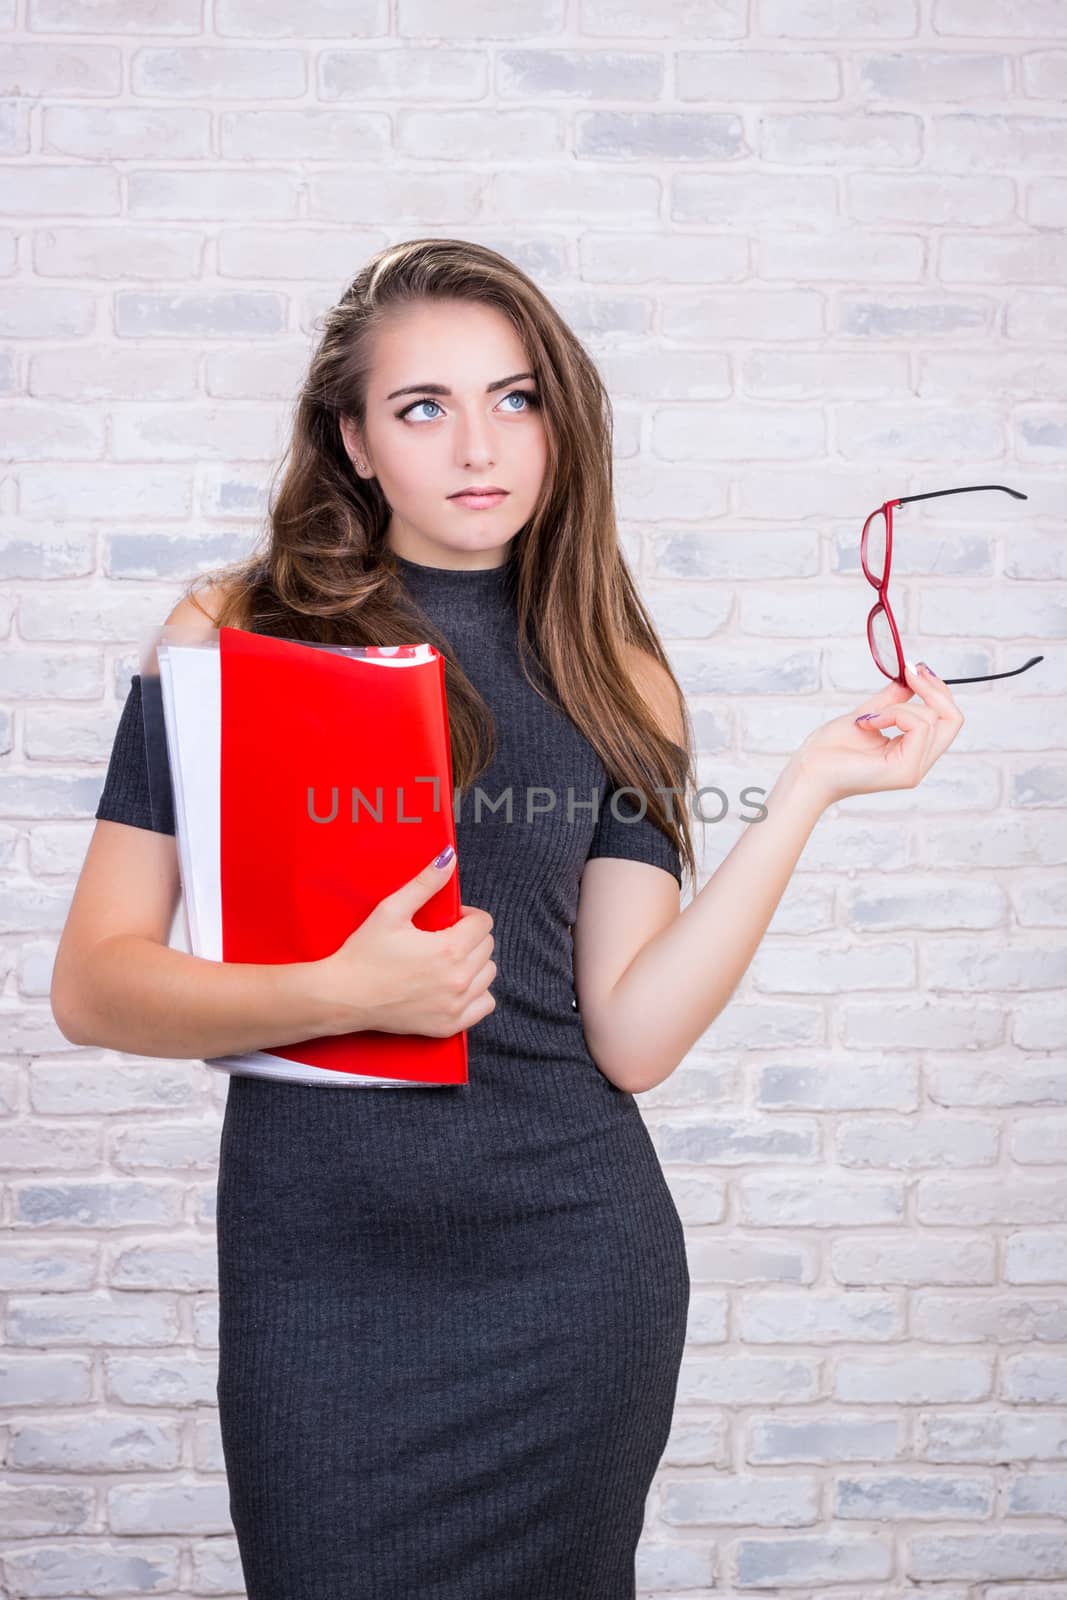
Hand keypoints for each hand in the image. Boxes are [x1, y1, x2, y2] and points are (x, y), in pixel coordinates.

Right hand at [317, 849, 496, 1037]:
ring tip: (447, 961)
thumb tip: (449, 857)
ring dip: (474, 964)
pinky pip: (484, 1005)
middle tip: (442, 938)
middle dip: (470, 938)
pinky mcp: (449, 1025)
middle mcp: (459, 979)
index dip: (467, 916)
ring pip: (488, 975)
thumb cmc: (364, 953)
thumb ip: (425, 883)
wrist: (344, 996)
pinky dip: (476, 994)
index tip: (449, 920)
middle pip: (487, 948)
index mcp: (449, 949)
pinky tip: (454, 986)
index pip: (484, 924)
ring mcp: (456, 1005)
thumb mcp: (391, 910)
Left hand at [788, 661, 964, 808]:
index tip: (916, 669)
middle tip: (910, 673)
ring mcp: (914, 769)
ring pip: (933, 719)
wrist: (808, 771)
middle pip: (953, 719)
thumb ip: (893, 700)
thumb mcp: (867, 714)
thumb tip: (912, 677)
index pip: (947, 719)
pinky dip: (894, 714)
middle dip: (934, 689)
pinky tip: (868, 723)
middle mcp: (918, 763)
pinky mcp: (906, 771)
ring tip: (869, 717)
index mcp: (912, 752)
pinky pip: (918, 727)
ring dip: (900, 706)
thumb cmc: (829, 750)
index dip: (937, 689)